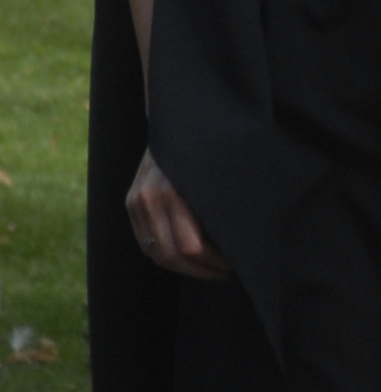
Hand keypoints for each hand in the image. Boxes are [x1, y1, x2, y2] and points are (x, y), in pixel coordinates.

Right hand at [126, 149, 228, 280]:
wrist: (177, 118)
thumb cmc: (208, 146)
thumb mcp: (218, 175)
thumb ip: (220, 207)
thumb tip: (239, 243)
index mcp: (173, 191)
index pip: (190, 246)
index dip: (212, 262)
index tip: (232, 265)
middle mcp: (149, 198)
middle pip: (170, 255)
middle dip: (200, 270)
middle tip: (222, 272)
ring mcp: (135, 201)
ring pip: (155, 254)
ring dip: (182, 267)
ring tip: (207, 267)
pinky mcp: (130, 202)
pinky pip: (145, 243)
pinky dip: (165, 255)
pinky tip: (186, 256)